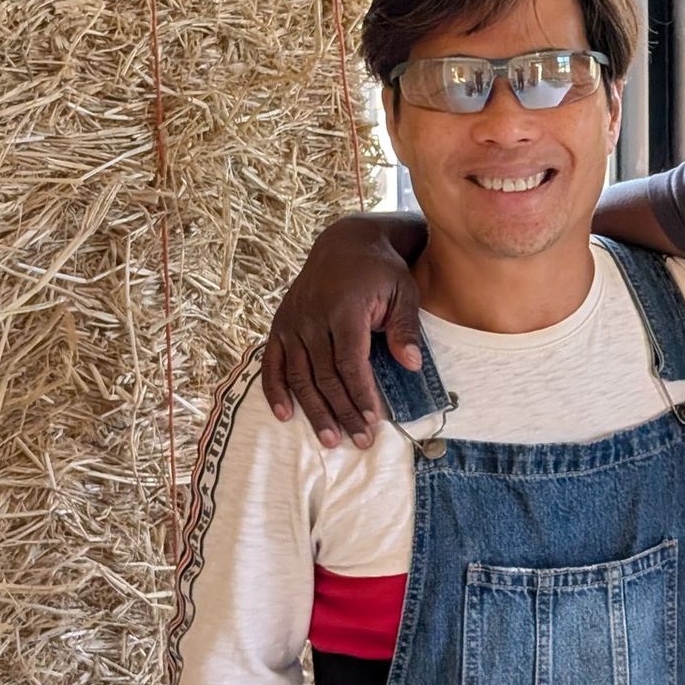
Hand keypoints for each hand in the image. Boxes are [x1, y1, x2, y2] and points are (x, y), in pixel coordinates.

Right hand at [259, 215, 425, 448]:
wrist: (346, 243)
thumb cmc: (382, 271)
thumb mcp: (404, 291)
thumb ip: (405, 327)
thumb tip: (412, 364)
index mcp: (344, 308)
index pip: (350, 362)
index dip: (360, 394)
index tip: (373, 420)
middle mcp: (312, 317)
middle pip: (324, 375)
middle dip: (342, 411)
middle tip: (359, 440)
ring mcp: (292, 321)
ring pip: (299, 375)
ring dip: (313, 410)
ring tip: (330, 439)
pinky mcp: (280, 324)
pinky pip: (272, 363)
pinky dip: (275, 390)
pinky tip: (285, 415)